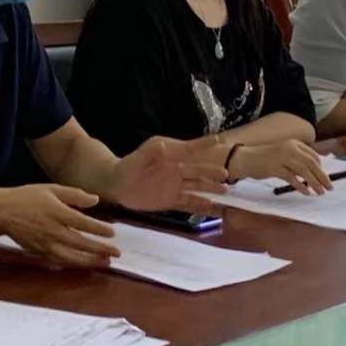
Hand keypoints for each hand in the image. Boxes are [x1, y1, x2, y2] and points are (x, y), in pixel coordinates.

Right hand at [0, 184, 119, 268]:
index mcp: (57, 212)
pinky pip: (61, 262)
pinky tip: (84, 264)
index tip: (112, 233)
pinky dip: (74, 264)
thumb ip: (74, 195)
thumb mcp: (52, 189)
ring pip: (72, 258)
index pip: (83, 224)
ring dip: (90, 261)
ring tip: (105, 263)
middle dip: (100, 250)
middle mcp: (53, 231)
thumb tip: (96, 200)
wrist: (3, 212)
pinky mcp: (40, 253)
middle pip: (81, 244)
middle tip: (116, 253)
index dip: (99, 230)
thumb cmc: (28, 197)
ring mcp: (46, 245)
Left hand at [109, 136, 226, 213]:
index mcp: (169, 155)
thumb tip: (162, 146)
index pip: (188, 148)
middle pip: (197, 170)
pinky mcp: (172, 199)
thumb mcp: (137, 159)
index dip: (202, 144)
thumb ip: (149, 153)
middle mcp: (176, 169)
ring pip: (197, 186)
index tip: (218, 139)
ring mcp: (176, 185)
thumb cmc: (128, 167)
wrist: (119, 185)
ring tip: (225, 191)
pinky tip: (212, 206)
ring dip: (210, 187)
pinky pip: (188, 202)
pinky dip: (200, 204)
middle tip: (226, 173)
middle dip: (211, 171)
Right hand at [228, 141, 331, 195]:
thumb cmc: (264, 158)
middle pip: (311, 163)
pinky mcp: (275, 167)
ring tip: (320, 192)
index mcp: (293, 143)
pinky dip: (301, 186)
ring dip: (314, 183)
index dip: (321, 167)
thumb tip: (312, 171)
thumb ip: (296, 159)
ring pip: (304, 171)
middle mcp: (289, 148)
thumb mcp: (283, 154)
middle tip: (329, 187)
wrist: (244, 158)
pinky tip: (306, 192)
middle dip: (322, 177)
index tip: (324, 177)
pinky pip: (292, 178)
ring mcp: (282, 157)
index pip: (313, 155)